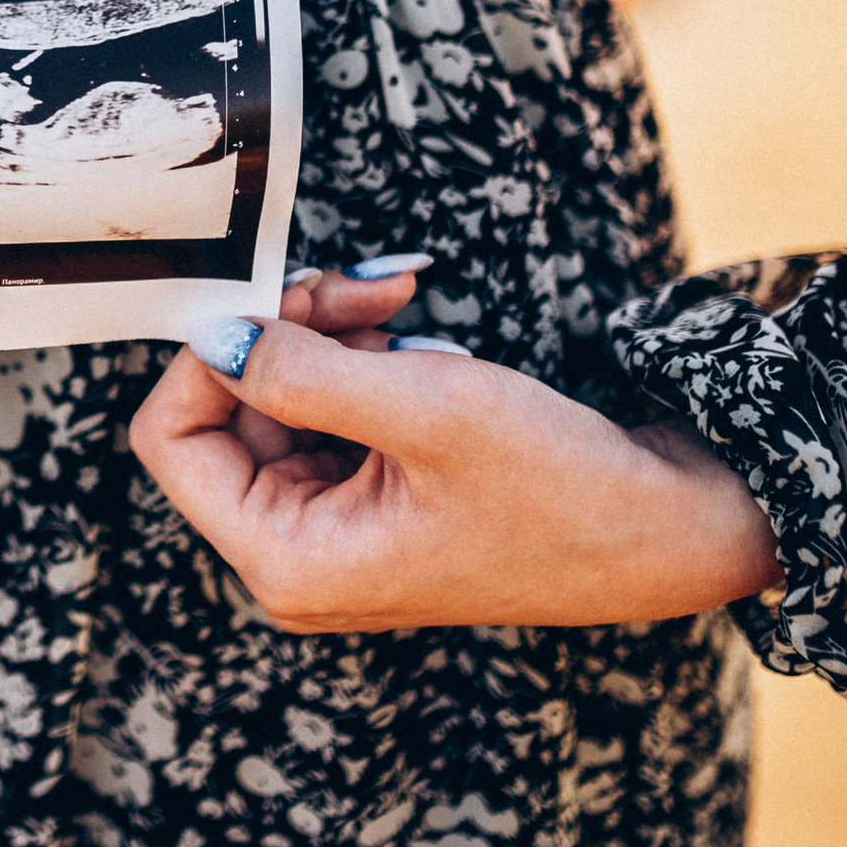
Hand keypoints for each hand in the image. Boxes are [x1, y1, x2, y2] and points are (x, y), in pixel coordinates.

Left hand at [132, 284, 780, 631]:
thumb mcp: (426, 411)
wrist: (673, 528)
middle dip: (283, 331)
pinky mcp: (371, 498)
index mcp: (288, 561)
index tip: (274, 300)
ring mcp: (333, 528)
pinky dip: (358, 361)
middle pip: (226, 410)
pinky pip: (326, 410)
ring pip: (277, 398)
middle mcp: (295, 556)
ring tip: (393, 303)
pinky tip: (414, 343)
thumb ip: (300, 372)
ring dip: (326, 335)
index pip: (172, 439)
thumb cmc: (563, 490)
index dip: (207, 357)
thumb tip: (211, 335)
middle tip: (356, 285)